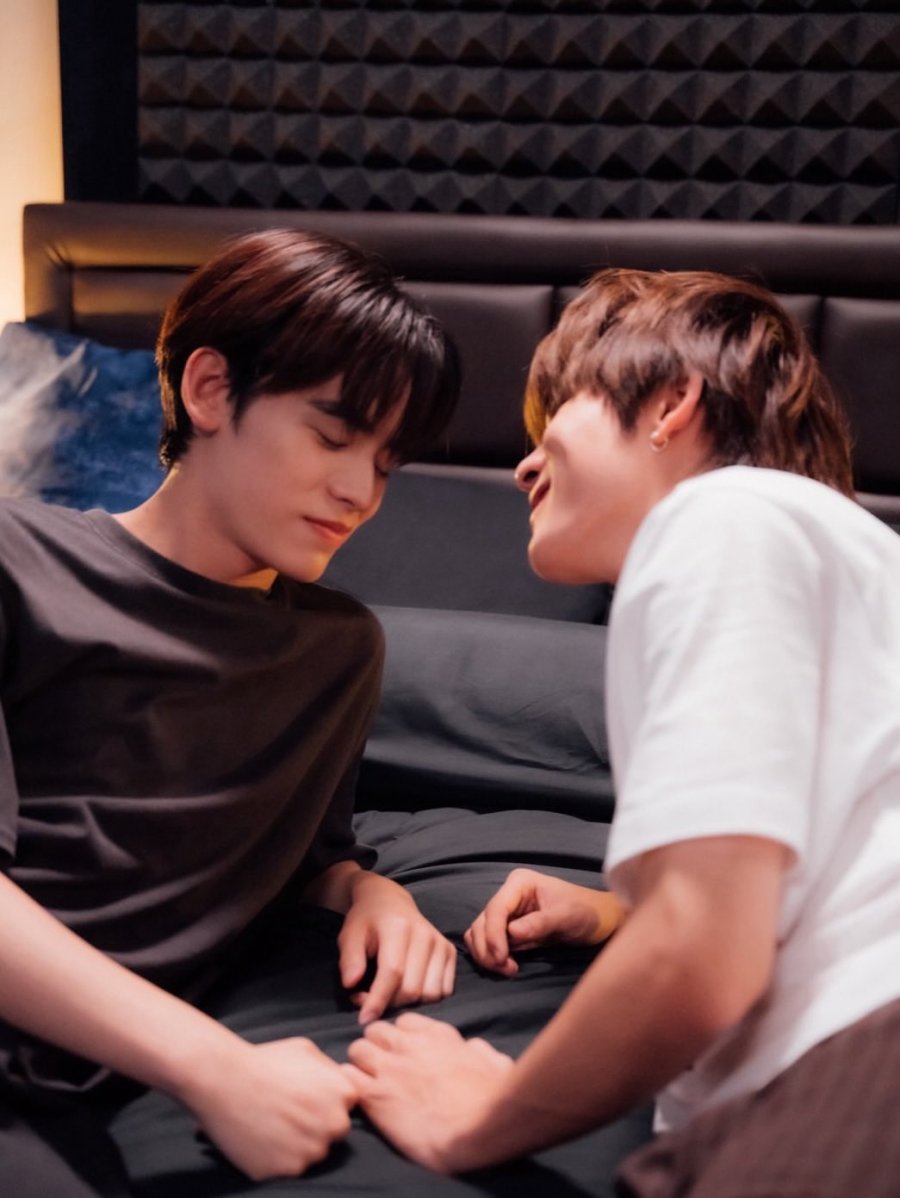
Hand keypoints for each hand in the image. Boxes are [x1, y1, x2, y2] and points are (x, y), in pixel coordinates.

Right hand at [184, 1037, 356, 1181]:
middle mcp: (334, 1125)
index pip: (347, 1107)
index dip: (327, 1103)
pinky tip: (263, 1137)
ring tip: (273, 1123)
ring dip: (298, 1143)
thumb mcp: (307, 1050)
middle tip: (290, 1113)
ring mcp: (312, 1151)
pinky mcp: (287, 1171)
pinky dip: (278, 1157)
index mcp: (344, 1094)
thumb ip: (330, 1070)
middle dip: (317, 1125)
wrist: (226, 1081)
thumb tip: (339, 1083)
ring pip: (313, 1153)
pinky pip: (289, 1168)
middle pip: (334, 1133)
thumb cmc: (266, 1061)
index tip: (307, 1098)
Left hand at [339, 874, 456, 1024]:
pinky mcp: (449, 952)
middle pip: (412, 989)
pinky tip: (407, 989)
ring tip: (388, 993)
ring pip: (430, 994)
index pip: (392, 972)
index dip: (377, 1000)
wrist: (390, 902)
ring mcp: (440, 943)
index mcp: (399, 927)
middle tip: (368, 999)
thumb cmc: (366, 921)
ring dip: (408, 1004)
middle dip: (389, 1004)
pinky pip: (443, 990)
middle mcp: (425, 934)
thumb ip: (349, 959)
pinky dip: (425, 999)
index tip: (364, 1020)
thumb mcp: (349, 934)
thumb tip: (351, 985)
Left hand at [346, 1012, 512, 1173]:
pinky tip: (359, 1098)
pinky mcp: (375, 1096)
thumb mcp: (494, 1062)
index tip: (403, 1053)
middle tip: (380, 1069)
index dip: (401, 1037)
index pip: (404, 1021)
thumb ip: (478, 1050)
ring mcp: (389, 1068)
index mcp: (438, 1035)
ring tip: (367, 1084)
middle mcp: (409, 1045)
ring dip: (360, 1064)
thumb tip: (474, 1048)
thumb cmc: (494, 1098)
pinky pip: (348, 1077)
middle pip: (375, 1030)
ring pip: (357, 1049)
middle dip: (375, 1046)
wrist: (478, 1128)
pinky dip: (349, 1083)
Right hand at [465, 868, 624, 975]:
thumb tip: (512, 933)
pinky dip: (492, 955)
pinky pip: (489, 942)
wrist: (600, 921)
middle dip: (488, 947)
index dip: (493, 935)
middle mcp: (509, 895)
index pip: (495, 909)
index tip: (501, 958)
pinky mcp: (509, 929)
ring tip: (509, 968)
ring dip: (487, 954)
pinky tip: (509, 965)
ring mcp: (508, 912)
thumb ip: (540, 923)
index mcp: (519, 883)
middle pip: (482, 922)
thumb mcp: (567, 917)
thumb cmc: (587, 912)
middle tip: (506, 968)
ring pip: (480, 933)